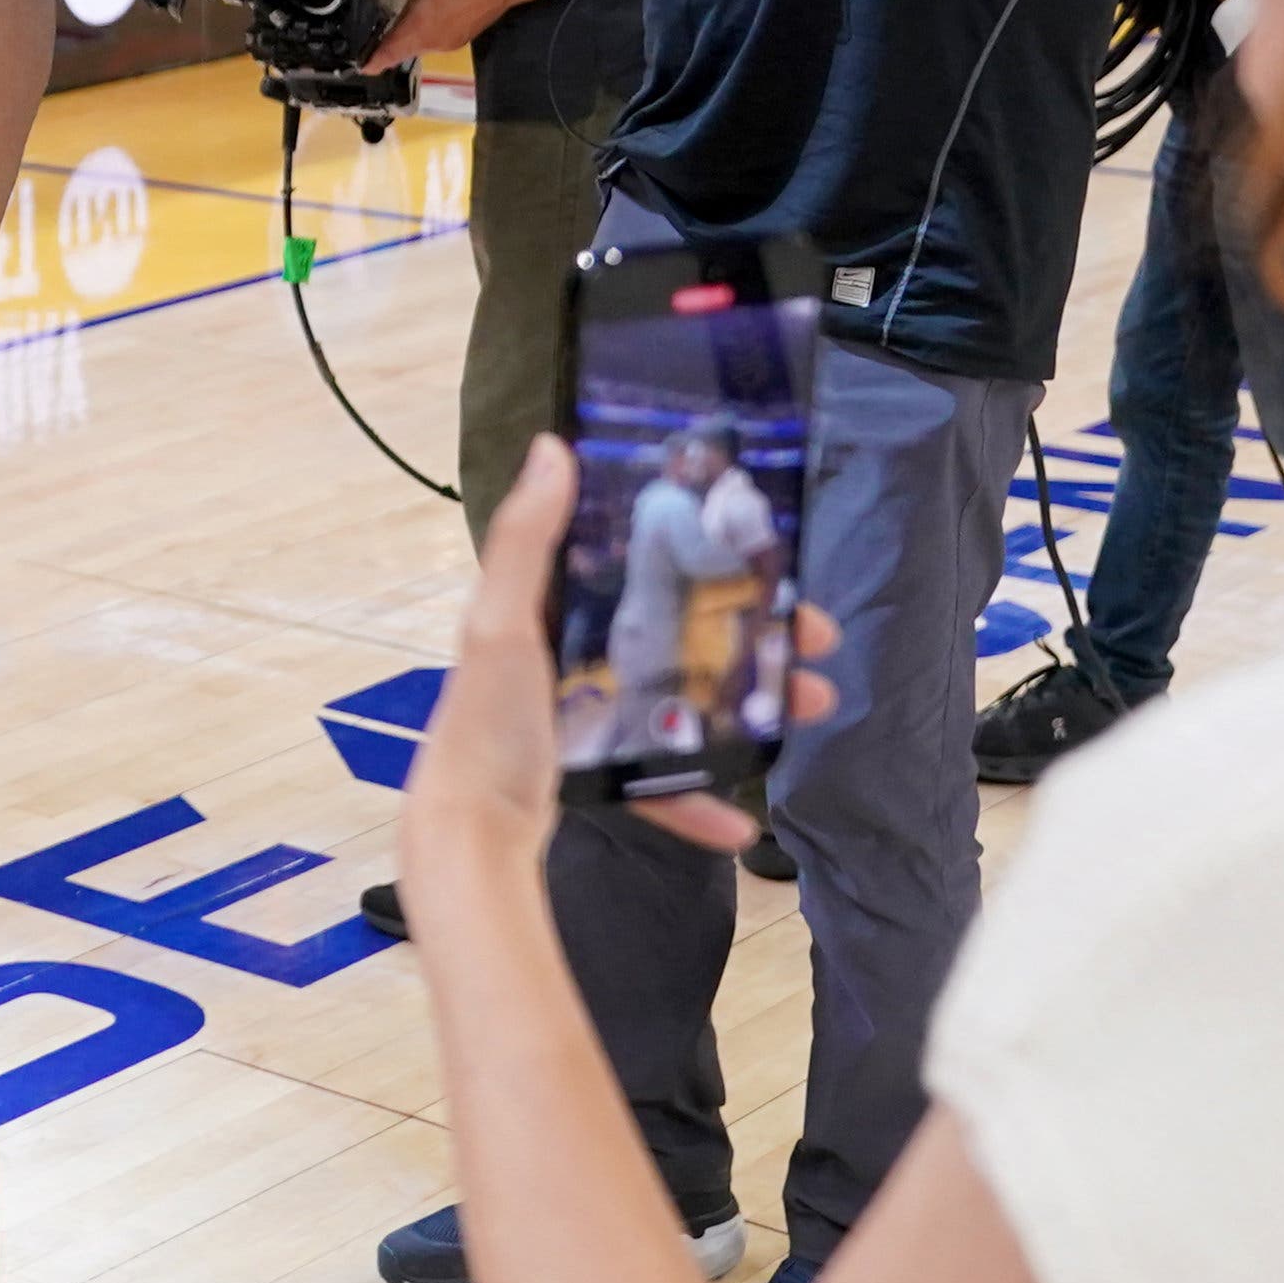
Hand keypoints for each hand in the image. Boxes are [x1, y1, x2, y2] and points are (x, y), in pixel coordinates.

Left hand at [366, 0, 529, 63]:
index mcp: (416, 29)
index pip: (386, 55)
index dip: (369, 62)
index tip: (357, 65)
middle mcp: (430, 43)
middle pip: (401, 51)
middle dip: (386, 46)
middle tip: (368, 38)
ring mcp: (448, 43)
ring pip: (419, 46)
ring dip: (408, 37)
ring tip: (393, 24)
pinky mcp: (462, 38)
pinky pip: (436, 40)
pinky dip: (427, 32)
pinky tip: (426, 16)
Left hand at [404, 442, 846, 884]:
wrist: (465, 835)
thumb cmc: (487, 723)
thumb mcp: (500, 623)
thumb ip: (524, 541)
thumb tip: (553, 447)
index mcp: (550, 608)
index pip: (645, 566)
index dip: (711, 558)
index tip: (776, 560)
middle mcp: (570, 653)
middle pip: (681, 631)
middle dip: (755, 634)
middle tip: (818, 640)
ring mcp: (585, 714)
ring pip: (685, 702)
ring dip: (751, 707)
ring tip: (814, 703)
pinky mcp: (593, 771)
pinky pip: (659, 783)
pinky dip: (697, 801)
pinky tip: (739, 825)